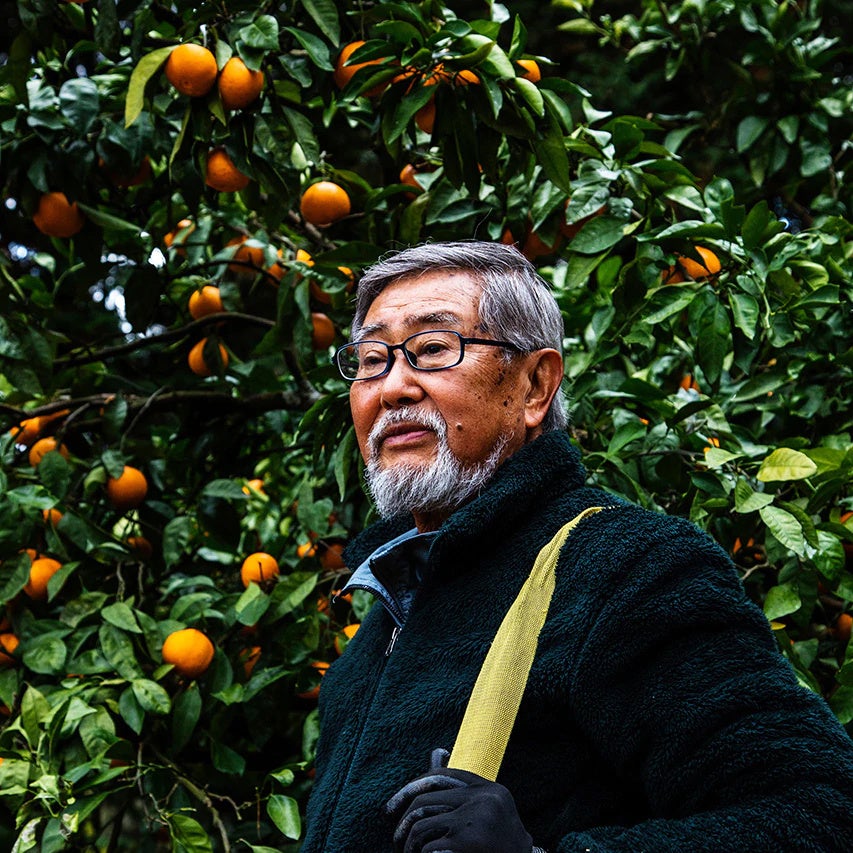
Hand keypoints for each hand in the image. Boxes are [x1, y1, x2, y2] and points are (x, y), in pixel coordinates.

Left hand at [386, 751, 532, 852]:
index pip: (441, 775)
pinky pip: (429, 846)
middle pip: (424, 799)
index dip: (413, 787)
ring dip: (410, 842)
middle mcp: (483, 798)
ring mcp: (476, 818)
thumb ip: (462, 788)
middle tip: (396, 837)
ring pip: (421, 824)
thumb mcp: (486, 809)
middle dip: (404, 819)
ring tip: (409, 851)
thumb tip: (436, 752)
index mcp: (489, 788)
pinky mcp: (469, 841)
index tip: (394, 807)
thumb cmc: (501, 843)